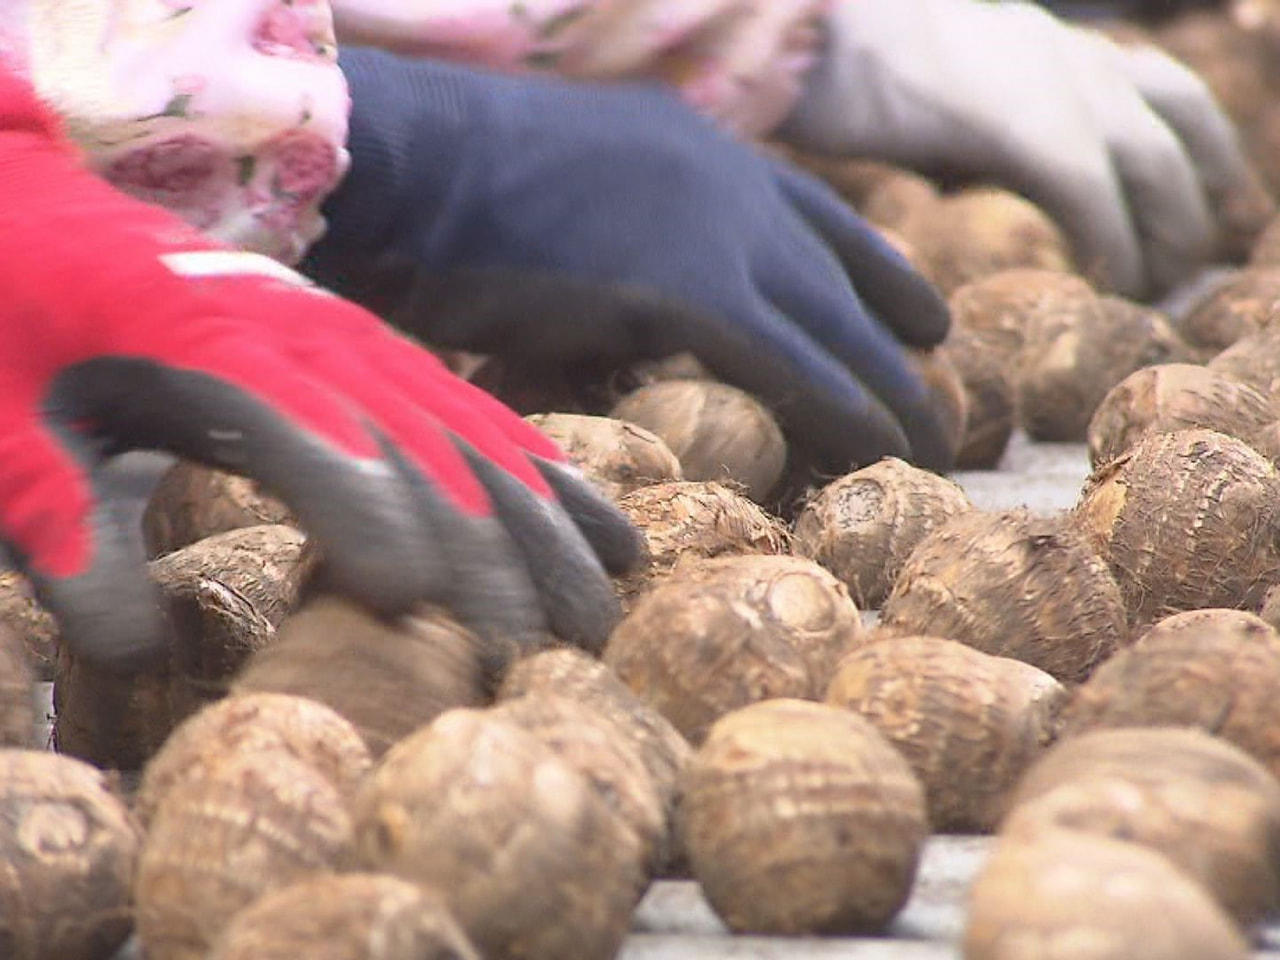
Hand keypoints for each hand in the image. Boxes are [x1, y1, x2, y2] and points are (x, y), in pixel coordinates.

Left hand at [0, 75, 637, 670]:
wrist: (54, 218)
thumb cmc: (25, 330)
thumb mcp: (2, 429)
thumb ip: (58, 528)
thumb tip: (133, 649)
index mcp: (210, 344)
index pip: (310, 433)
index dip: (370, 514)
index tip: (421, 607)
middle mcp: (312, 339)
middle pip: (422, 448)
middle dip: (488, 552)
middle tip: (541, 652)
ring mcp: (364, 344)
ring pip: (476, 438)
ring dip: (545, 527)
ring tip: (601, 612)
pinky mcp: (389, 357)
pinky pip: (488, 418)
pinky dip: (552, 478)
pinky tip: (605, 531)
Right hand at [303, 48, 954, 475]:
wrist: (398, 160)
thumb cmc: (438, 191)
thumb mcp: (553, 202)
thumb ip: (612, 246)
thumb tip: (624, 313)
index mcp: (690, 147)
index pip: (810, 210)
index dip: (870, 264)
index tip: (916, 307)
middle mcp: (723, 176)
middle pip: (839, 267)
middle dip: (894, 327)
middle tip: (939, 379)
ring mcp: (713, 225)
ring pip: (833, 320)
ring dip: (884, 387)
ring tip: (929, 444)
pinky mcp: (692, 287)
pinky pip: (795, 363)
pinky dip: (843, 412)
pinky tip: (882, 452)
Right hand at [779, 0, 1262, 300]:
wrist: (801, 40)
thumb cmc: (842, 75)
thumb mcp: (937, 99)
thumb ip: (976, 132)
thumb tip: (971, 180)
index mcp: (1051, 47)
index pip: (1165, 94)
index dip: (1201, 152)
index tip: (1205, 206)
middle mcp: (1068, 54)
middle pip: (1174, 130)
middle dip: (1191, 205)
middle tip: (1180, 268)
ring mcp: (1048, 80)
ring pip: (1151, 163)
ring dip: (1162, 232)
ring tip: (1149, 287)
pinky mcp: (1018, 120)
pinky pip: (1091, 194)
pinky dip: (1110, 243)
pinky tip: (1106, 282)